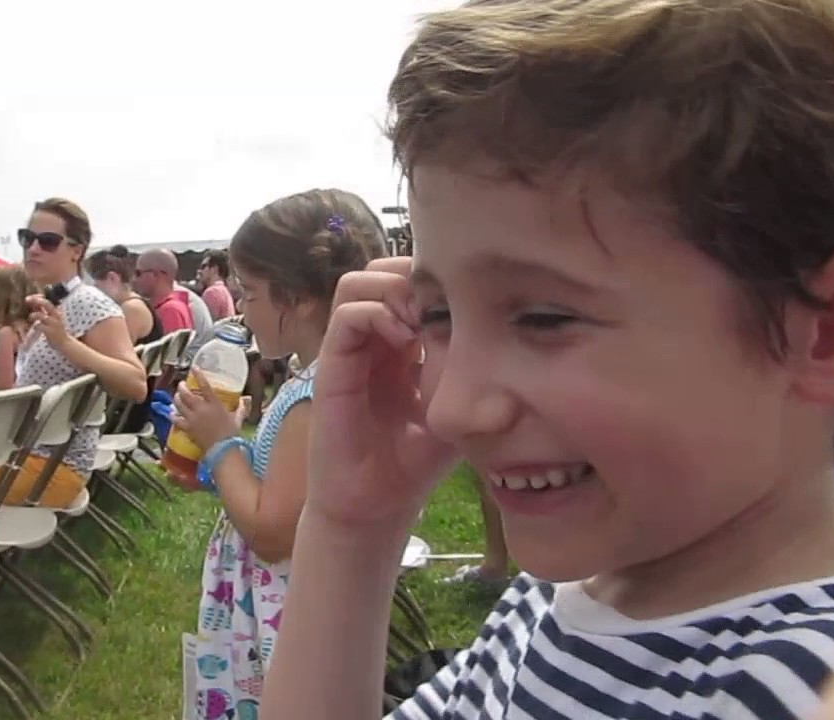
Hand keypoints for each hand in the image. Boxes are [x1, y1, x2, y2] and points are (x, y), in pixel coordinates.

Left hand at [26, 294, 73, 352]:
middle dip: (36, 300)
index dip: (37, 297)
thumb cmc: (56, 330)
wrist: (64, 343)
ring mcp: (53, 323)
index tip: (30, 298)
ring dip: (33, 315)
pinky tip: (35, 327)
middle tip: (27, 299)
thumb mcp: (51, 318)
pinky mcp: (50, 332)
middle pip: (46, 304)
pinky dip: (35, 325)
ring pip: (40, 315)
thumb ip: (43, 311)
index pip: (47, 300)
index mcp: (56, 312)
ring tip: (30, 318)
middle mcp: (55, 316)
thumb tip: (32, 303)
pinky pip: (39, 326)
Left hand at [172, 368, 242, 451]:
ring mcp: (193, 418)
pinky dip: (173, 415)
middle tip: (181, 384)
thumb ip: (241, 408)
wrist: (222, 449)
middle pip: (186, 394)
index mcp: (214, 404)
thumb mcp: (238, 418)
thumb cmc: (232, 434)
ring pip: (179, 404)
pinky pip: (176, 420)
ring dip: (176, 398)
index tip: (194, 368)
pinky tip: (172, 413)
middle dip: (182, 387)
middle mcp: (201, 409)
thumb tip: (245, 400)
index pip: (204, 385)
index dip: (198, 375)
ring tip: (176, 396)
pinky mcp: (188, 428)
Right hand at [308, 256, 456, 534]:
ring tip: (420, 319)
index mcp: (402, 343)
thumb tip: (502, 326)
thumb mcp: (458, 406)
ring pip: (357, 282)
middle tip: (443, 306)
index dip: (437, 280)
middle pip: (381, 270)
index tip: (467, 305)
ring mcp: (349, 350)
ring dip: (392, 288)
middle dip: (413, 275)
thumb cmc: (415, 461)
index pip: (409, 281)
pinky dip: (376, 314)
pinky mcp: (332, 367)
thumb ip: (470, 365)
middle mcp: (372, 339)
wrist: (376, 504)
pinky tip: (406, 340)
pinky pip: (346, 315)